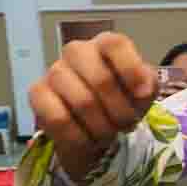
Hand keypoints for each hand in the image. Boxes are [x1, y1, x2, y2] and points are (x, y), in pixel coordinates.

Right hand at [29, 32, 155, 179]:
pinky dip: (79, 137)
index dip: (131, 71)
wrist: (95, 126)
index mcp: (105, 45)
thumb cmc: (122, 100)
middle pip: (101, 79)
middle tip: (126, 125)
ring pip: (82, 102)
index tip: (143, 96)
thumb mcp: (143, 91)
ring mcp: (54, 71)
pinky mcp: (37, 94)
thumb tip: (143, 90)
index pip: (115, 45)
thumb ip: (148, 84)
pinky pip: (58, 118)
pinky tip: (87, 140)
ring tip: (108, 134)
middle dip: (120, 111)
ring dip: (102, 127)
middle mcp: (77, 52)